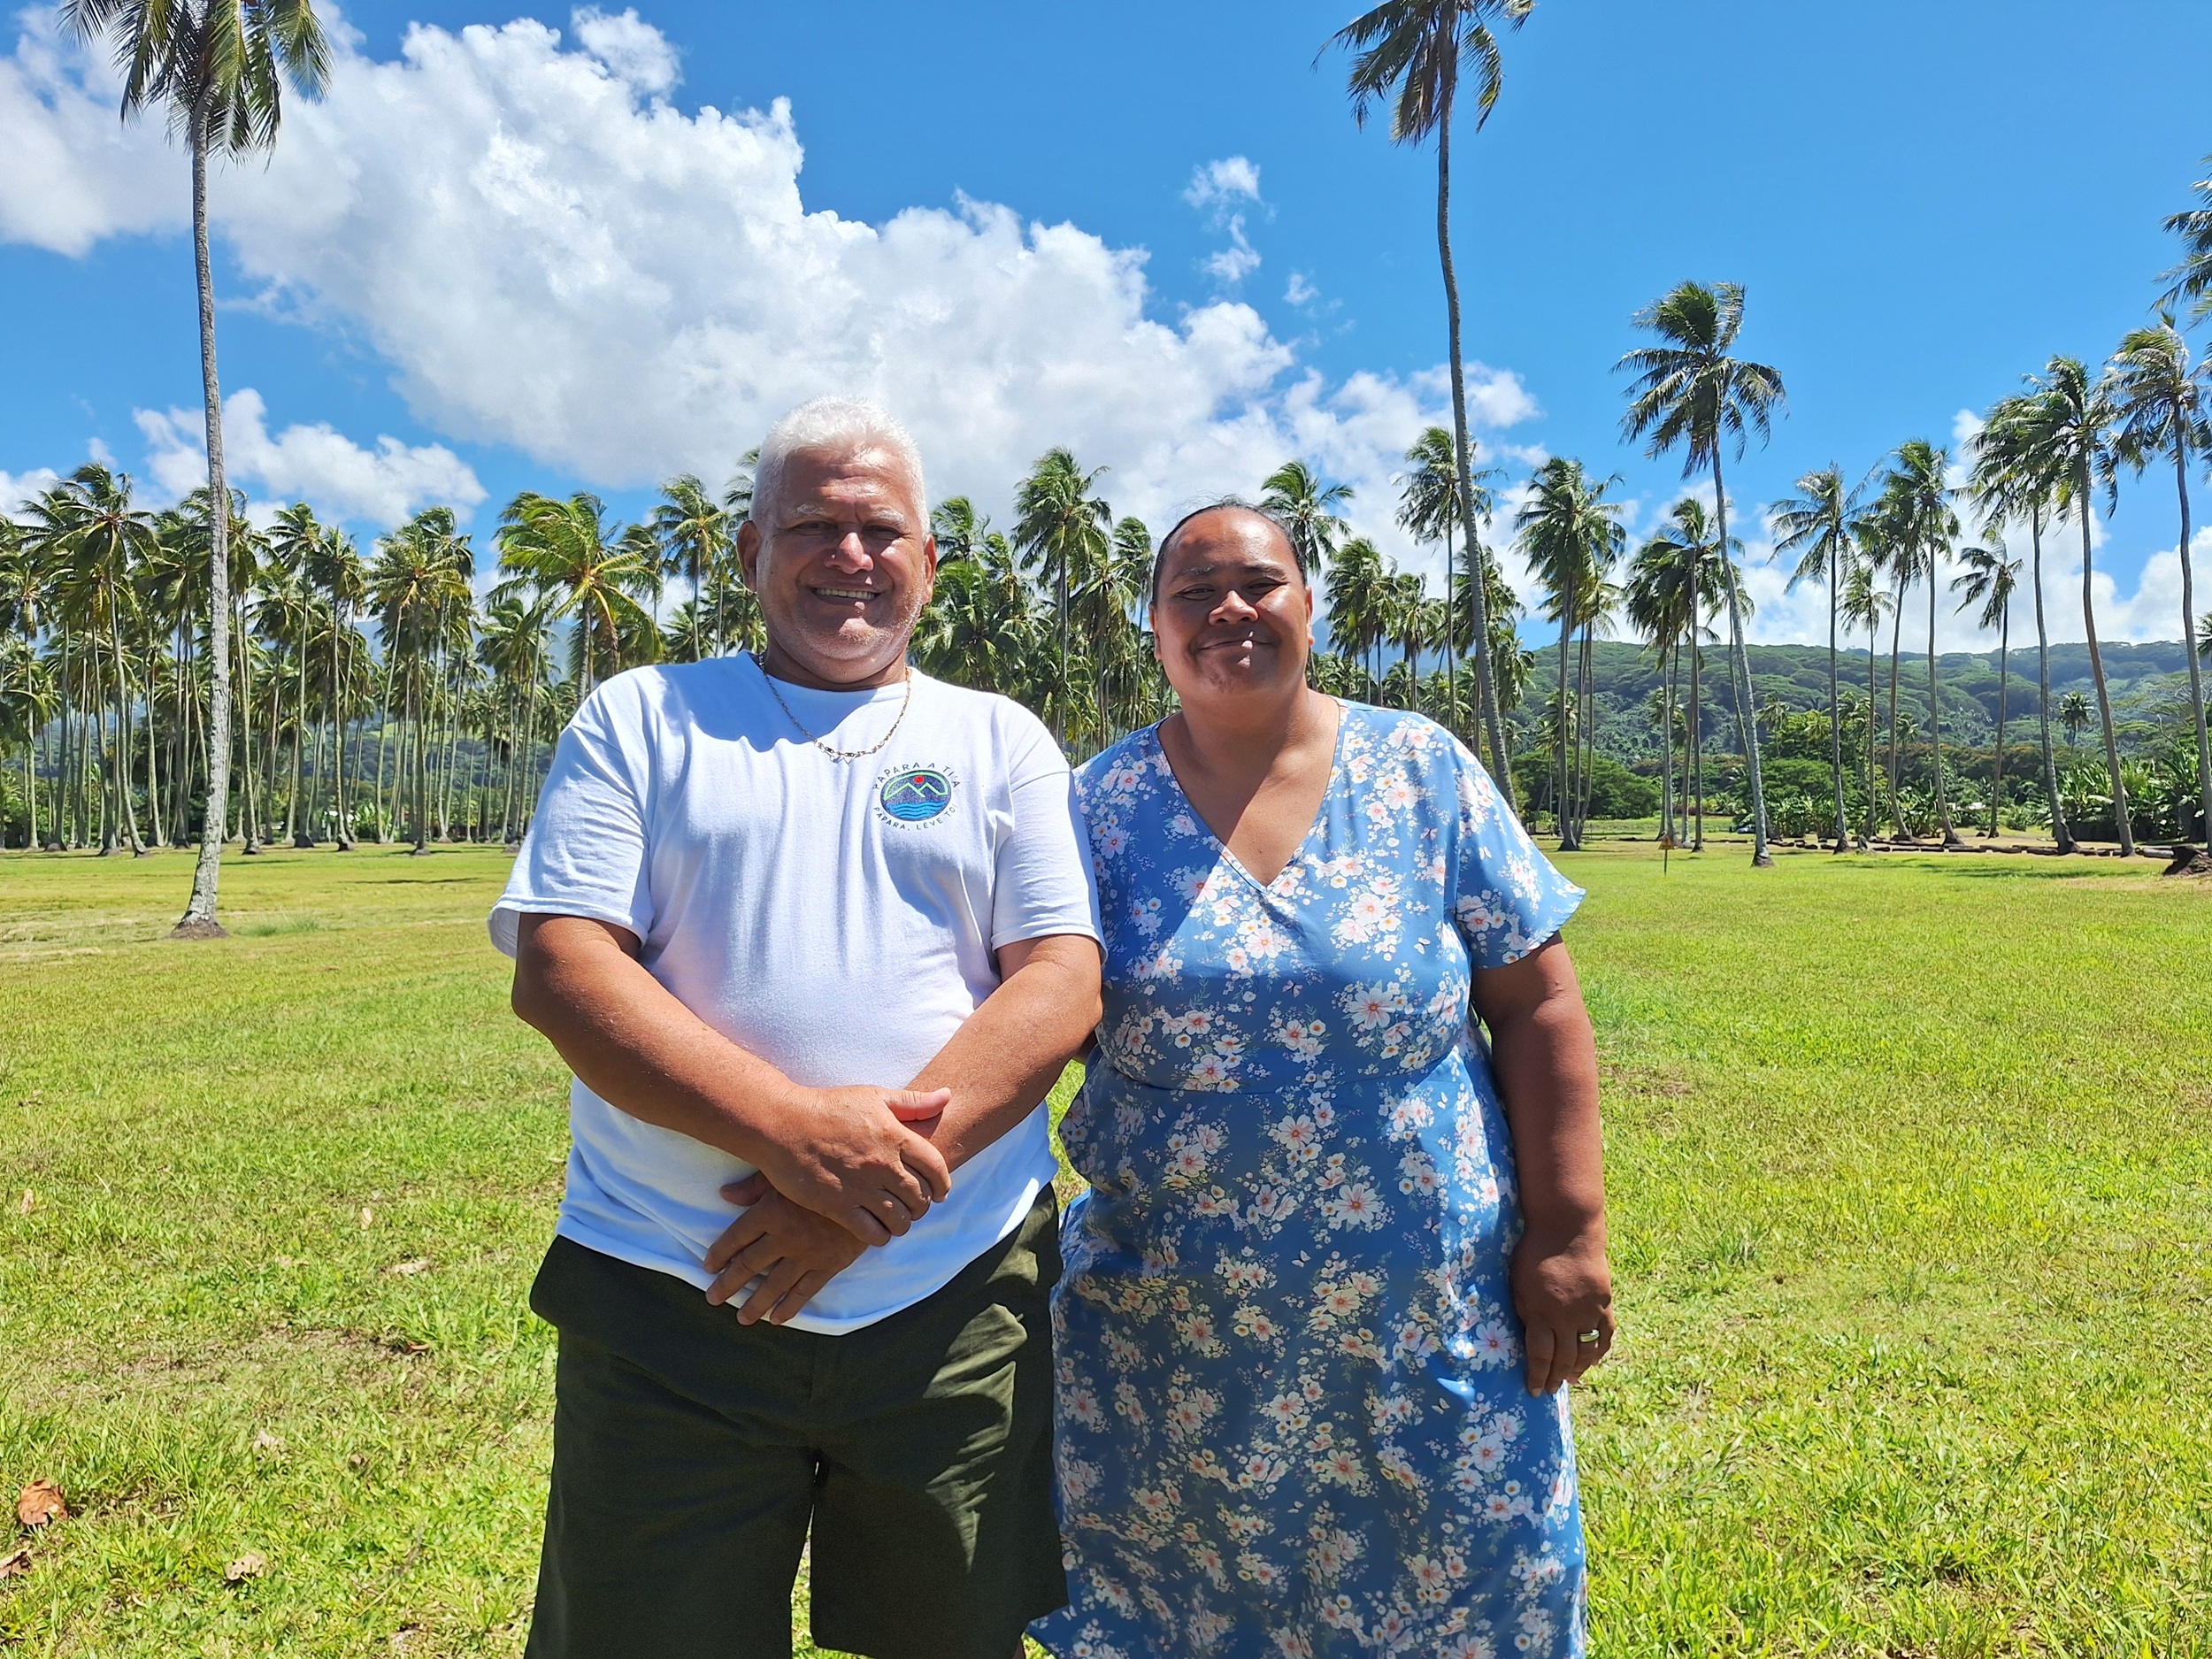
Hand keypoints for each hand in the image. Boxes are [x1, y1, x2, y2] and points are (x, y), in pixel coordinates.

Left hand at [704, 1184, 866, 1324]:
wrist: (872, 1188)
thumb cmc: (825, 1174)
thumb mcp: (787, 1173)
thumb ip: (755, 1186)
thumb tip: (725, 1194)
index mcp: (770, 1211)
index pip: (736, 1237)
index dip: (719, 1253)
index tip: (708, 1266)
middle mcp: (784, 1237)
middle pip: (747, 1265)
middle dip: (727, 1285)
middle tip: (713, 1299)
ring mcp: (807, 1254)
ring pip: (774, 1285)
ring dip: (755, 1304)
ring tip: (741, 1318)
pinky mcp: (829, 1264)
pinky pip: (805, 1291)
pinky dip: (790, 1307)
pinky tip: (776, 1319)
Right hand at [750, 1085, 953, 1244]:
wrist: (782, 1124)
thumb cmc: (828, 1107)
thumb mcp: (873, 1096)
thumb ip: (912, 1102)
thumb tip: (947, 1096)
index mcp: (894, 1136)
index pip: (936, 1167)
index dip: (943, 1184)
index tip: (941, 1192)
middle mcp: (881, 1164)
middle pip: (920, 1197)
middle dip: (923, 1206)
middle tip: (916, 1207)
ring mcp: (860, 1187)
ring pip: (899, 1218)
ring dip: (904, 1223)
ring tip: (899, 1221)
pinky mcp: (837, 1206)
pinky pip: (871, 1232)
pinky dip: (881, 1236)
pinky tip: (878, 1231)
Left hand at [1509, 1227, 1613, 1395]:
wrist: (1567, 1230)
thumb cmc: (1533, 1253)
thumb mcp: (1518, 1284)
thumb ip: (1525, 1312)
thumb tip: (1529, 1337)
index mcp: (1541, 1313)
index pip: (1539, 1355)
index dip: (1537, 1376)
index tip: (1534, 1391)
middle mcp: (1566, 1318)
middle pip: (1563, 1358)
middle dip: (1556, 1377)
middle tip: (1551, 1390)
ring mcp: (1588, 1312)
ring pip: (1586, 1350)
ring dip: (1578, 1368)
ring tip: (1570, 1379)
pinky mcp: (1604, 1303)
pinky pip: (1605, 1334)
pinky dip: (1600, 1350)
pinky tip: (1593, 1359)